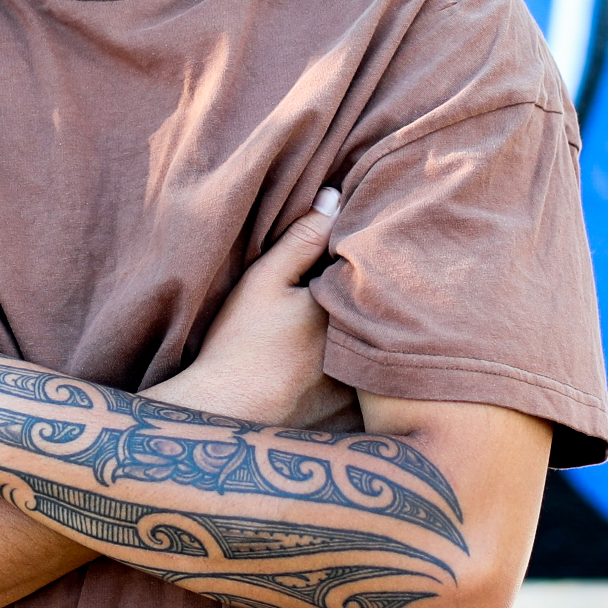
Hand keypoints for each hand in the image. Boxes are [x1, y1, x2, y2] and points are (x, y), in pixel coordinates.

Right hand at [148, 188, 357, 430]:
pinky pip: (370, 370)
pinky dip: (366, 356)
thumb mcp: (265, 280)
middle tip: (361, 262)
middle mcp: (365, 342)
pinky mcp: (355, 405)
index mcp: (349, 304)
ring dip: (374, 321)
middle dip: (376, 282)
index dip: (368, 246)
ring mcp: (363, 377)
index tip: (368, 225)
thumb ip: (302, 237)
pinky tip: (346, 351)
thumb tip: (336, 195)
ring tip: (362, 305)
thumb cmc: (240, 343)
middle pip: (379, 302)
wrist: (228, 412)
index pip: (375, 264)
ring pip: (376, 336)